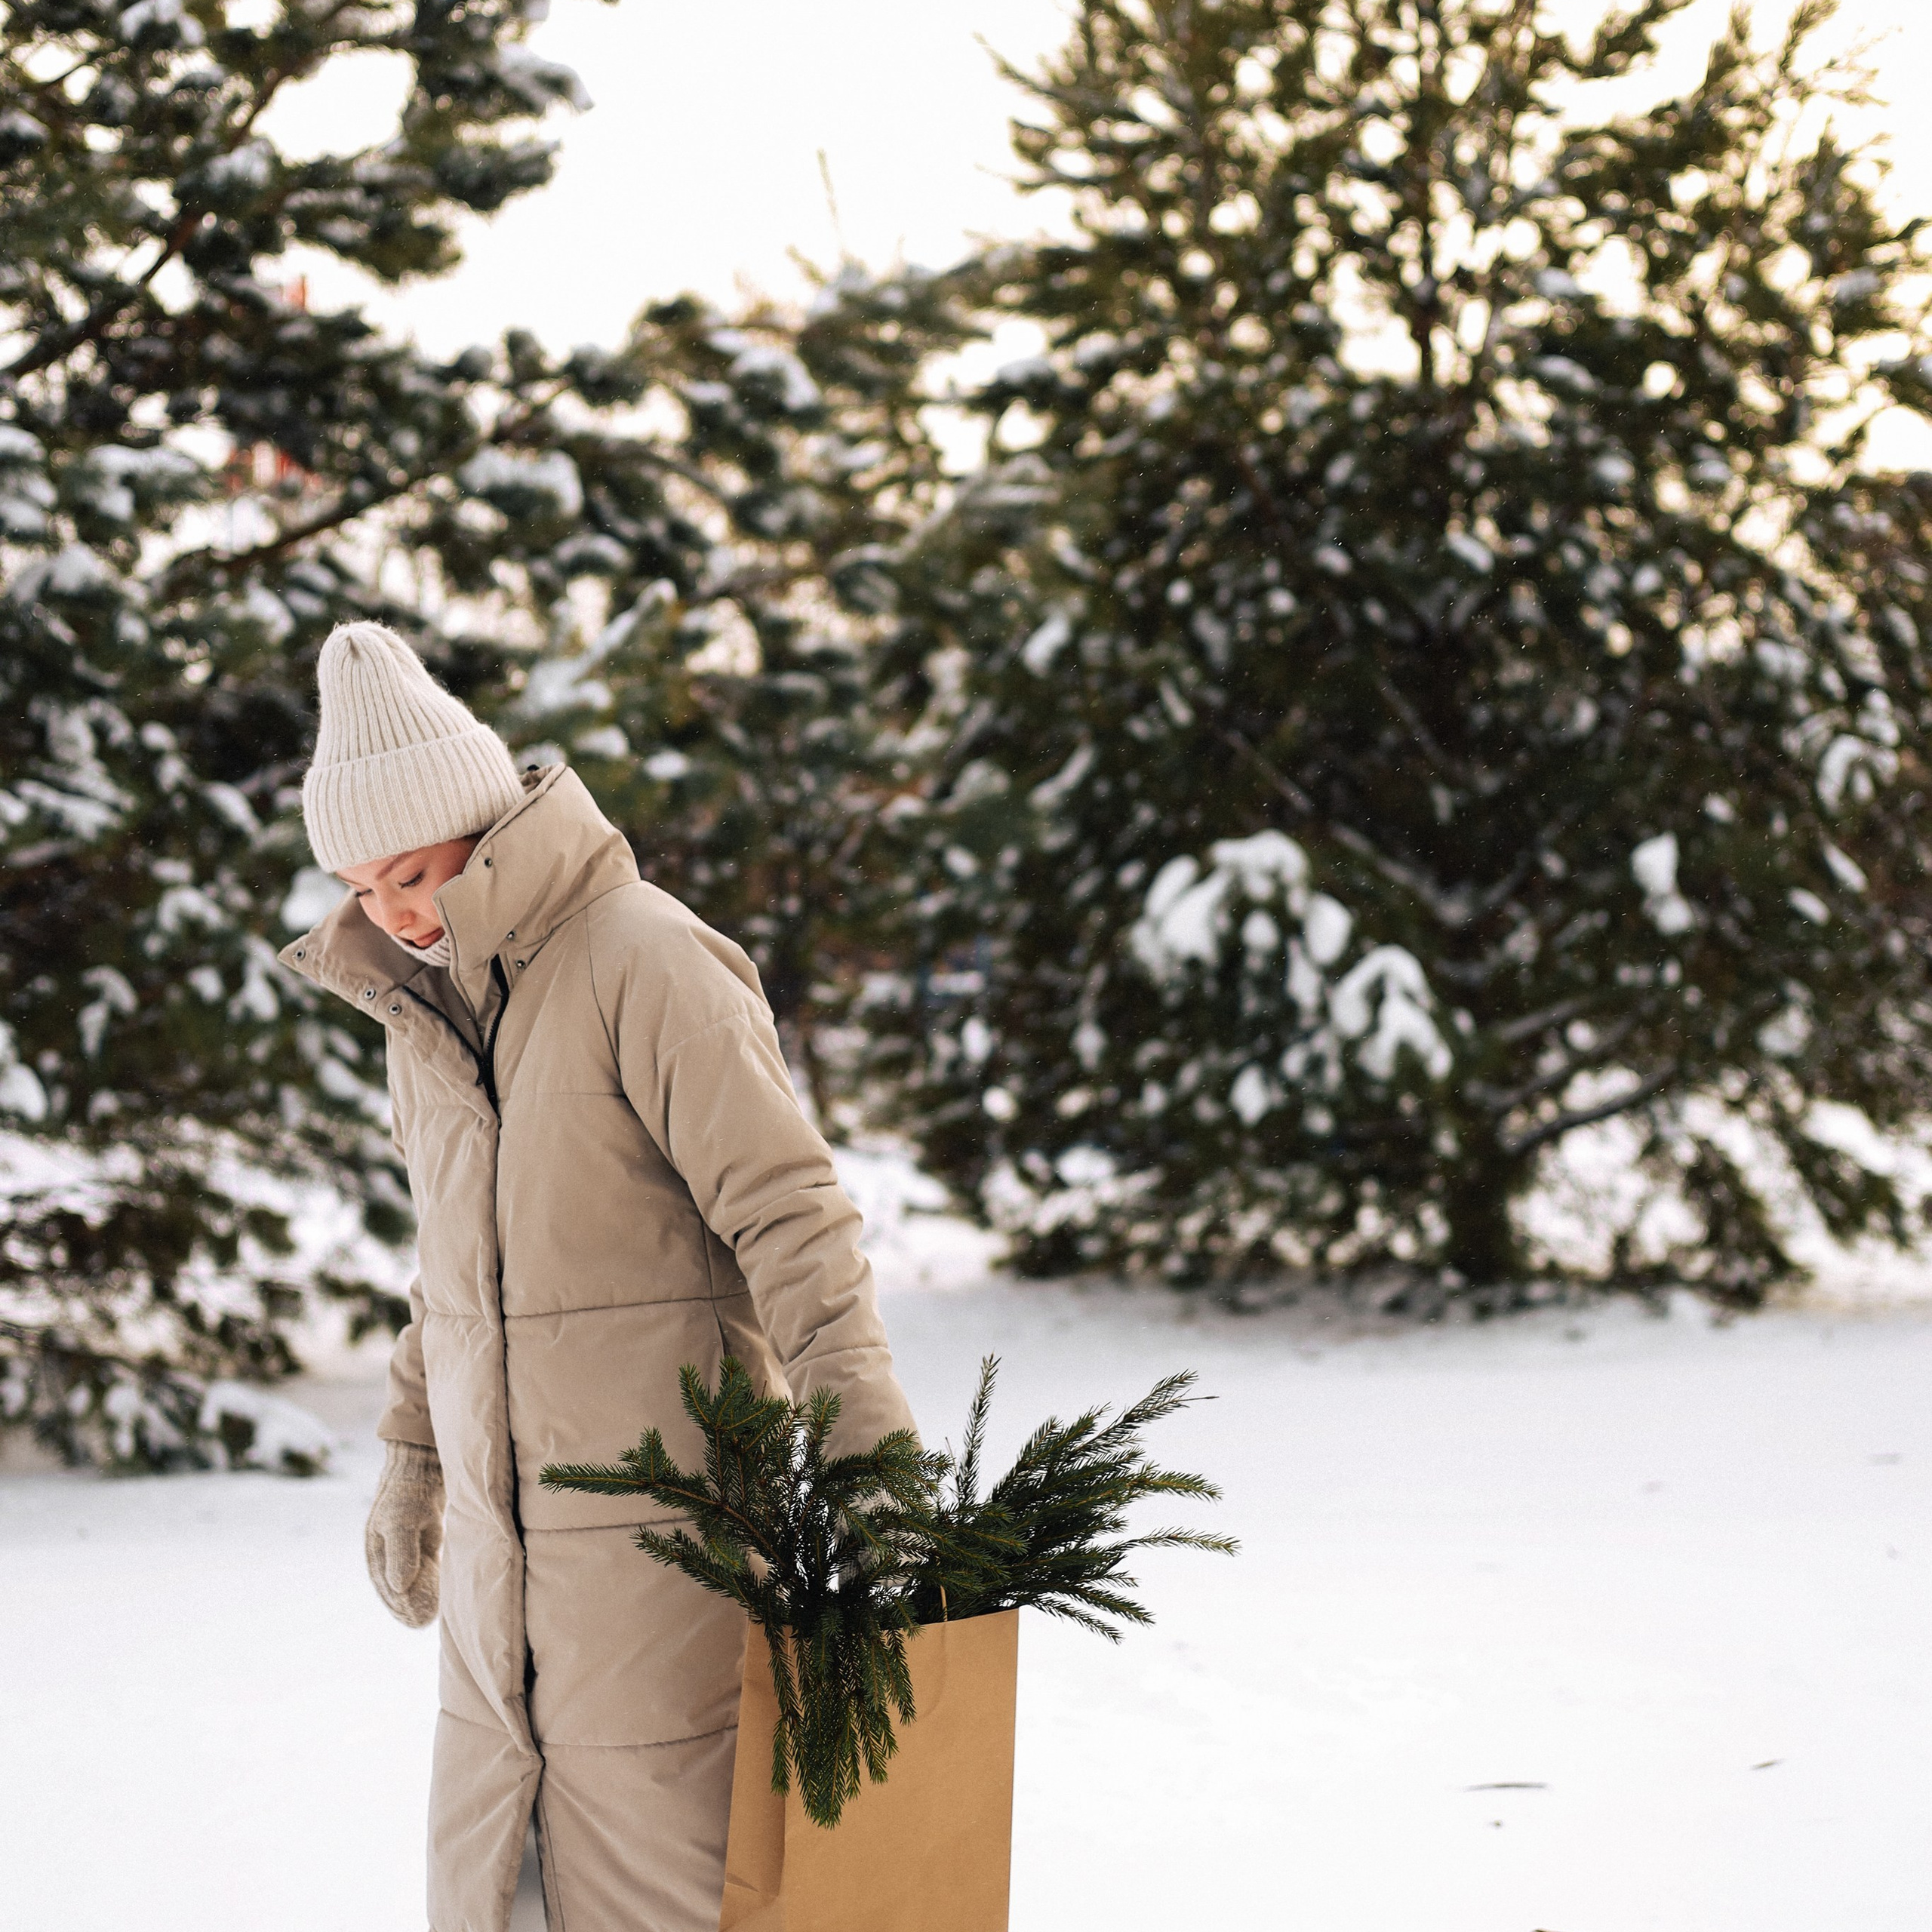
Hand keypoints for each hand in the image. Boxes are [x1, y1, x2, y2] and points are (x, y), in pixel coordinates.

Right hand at [365, 1441, 443, 1627]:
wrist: (424, 1460)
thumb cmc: (410, 1490)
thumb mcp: (403, 1521)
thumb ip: (401, 1554)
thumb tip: (399, 1588)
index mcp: (376, 1547)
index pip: (386, 1585)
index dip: (400, 1605)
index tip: (416, 1621)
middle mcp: (388, 1548)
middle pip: (397, 1585)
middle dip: (409, 1605)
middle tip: (424, 1622)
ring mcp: (406, 1541)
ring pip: (412, 1577)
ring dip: (421, 1595)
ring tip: (432, 1615)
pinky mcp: (423, 1534)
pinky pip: (425, 1564)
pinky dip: (430, 1579)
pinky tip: (441, 1591)